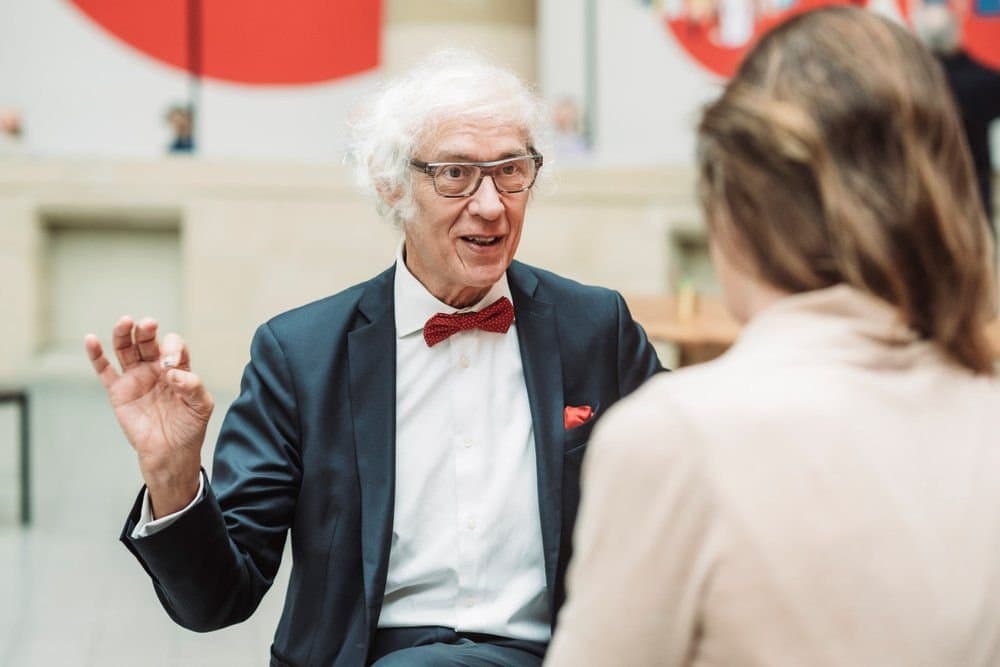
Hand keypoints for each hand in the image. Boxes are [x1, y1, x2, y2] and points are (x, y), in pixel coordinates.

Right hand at [85, 316, 213, 516]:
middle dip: (147, 331)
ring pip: (126, 350)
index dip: (173, 348)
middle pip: (148, 342)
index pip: (174, 347)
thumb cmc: (189, 428)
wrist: (171, 453)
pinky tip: (91, 340)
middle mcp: (155, 368)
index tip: (172, 362)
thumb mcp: (201, 406)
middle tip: (148, 324)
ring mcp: (136, 378)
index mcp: (178, 368)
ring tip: (125, 322)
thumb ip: (192, 386)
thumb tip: (173, 373)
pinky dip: (96, 355)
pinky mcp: (119, 392)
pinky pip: (104, 370)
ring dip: (124, 334)